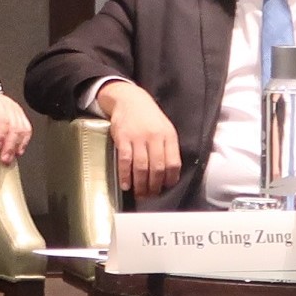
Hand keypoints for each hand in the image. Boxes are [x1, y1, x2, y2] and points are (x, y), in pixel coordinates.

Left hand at [0, 79, 31, 164]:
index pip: (2, 118)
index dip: (1, 133)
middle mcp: (7, 105)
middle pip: (15, 126)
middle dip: (10, 144)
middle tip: (4, 158)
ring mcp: (15, 109)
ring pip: (23, 128)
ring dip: (18, 144)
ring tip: (11, 157)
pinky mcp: (19, 114)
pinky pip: (26, 127)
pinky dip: (24, 140)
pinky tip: (18, 150)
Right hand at [95, 80, 182, 198]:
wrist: (130, 99)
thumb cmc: (149, 117)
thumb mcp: (165, 129)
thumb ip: (168, 148)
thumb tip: (169, 173)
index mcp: (169, 136)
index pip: (173, 163)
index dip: (170, 179)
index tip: (165, 188)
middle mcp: (155, 138)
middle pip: (157, 168)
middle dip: (154, 186)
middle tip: (150, 196)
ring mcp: (138, 138)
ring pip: (142, 167)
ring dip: (141, 184)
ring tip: (139, 194)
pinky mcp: (122, 138)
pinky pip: (125, 161)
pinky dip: (125, 175)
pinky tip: (126, 185)